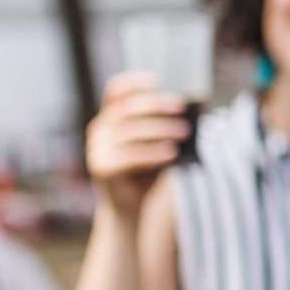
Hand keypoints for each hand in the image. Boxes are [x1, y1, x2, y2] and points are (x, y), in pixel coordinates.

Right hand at [84, 72, 187, 218]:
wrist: (128, 209)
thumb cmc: (146, 172)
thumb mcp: (155, 144)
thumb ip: (164, 125)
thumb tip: (192, 108)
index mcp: (109, 118)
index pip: (115, 91)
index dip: (134, 82)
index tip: (157, 81)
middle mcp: (99, 130)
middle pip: (127, 108)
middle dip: (157, 104)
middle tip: (182, 107)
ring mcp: (97, 149)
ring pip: (131, 131)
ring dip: (161, 129)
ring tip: (185, 132)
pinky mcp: (103, 168)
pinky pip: (131, 156)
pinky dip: (154, 153)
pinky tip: (172, 153)